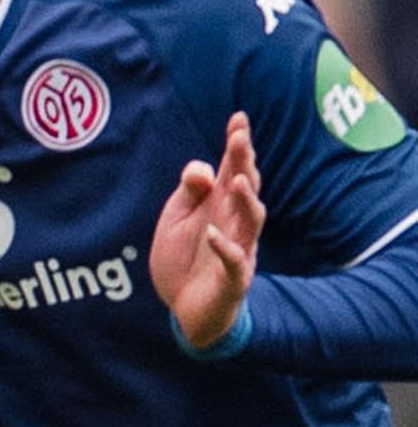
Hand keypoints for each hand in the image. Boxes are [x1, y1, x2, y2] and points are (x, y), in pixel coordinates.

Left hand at [149, 111, 266, 349]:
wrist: (184, 309)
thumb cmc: (184, 258)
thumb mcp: (175, 217)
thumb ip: (189, 191)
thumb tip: (203, 171)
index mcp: (219, 205)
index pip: (232, 168)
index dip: (237, 144)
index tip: (239, 118)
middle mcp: (234, 223)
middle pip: (246, 187)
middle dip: (244, 162)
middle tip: (240, 138)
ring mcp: (238, 250)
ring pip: (251, 221)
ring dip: (246, 200)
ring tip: (238, 180)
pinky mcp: (232, 280)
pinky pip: (234, 262)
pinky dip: (224, 247)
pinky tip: (211, 233)